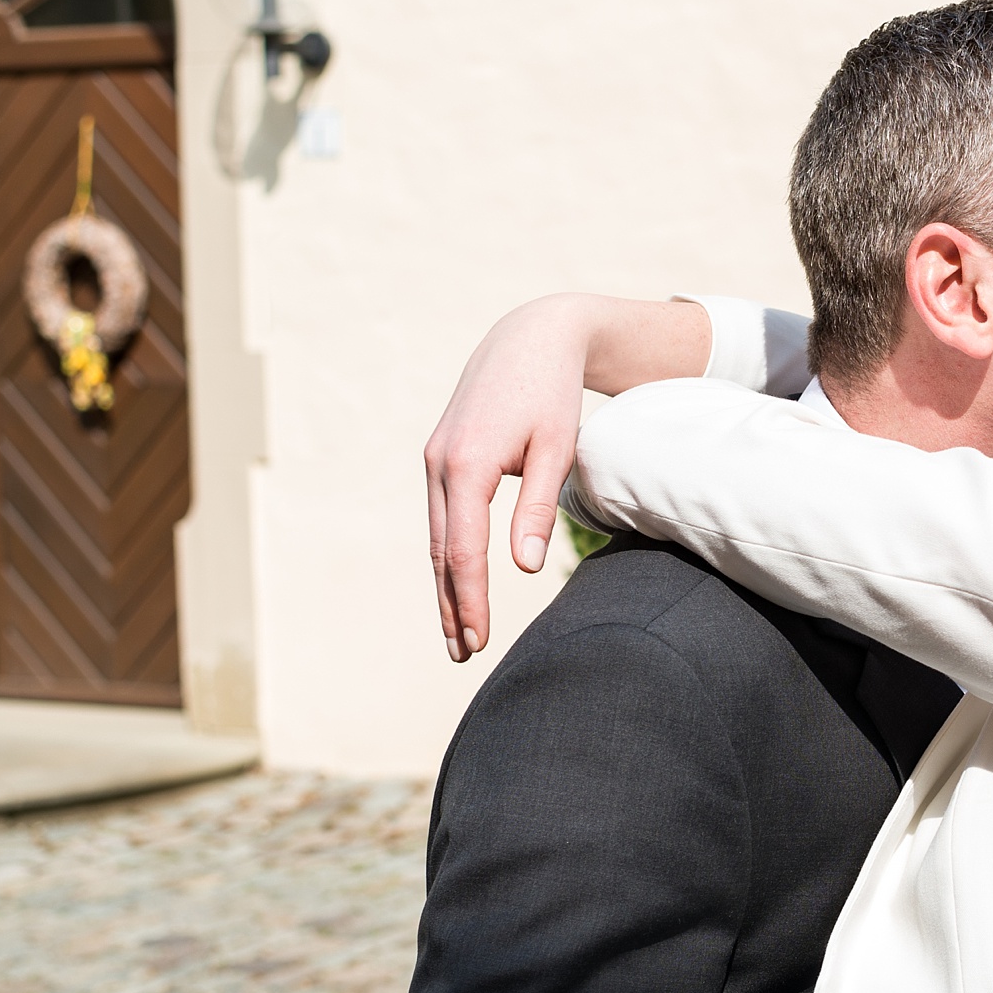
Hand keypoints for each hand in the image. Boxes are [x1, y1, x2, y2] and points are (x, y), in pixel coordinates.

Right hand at [425, 293, 714, 661]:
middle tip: (464, 655)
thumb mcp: (557, 449)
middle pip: (440, 552)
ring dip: (445, 587)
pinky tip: (456, 584)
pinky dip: (446, 555)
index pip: (465, 552)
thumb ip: (538, 509)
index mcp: (468, 465)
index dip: (471, 601)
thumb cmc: (552, 392)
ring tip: (456, 635)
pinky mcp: (441, 456)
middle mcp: (440, 463)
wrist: (530, 336)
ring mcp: (435, 459)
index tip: (480, 641)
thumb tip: (524, 569)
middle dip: (452, 606)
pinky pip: (441, 517)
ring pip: (436, 537)